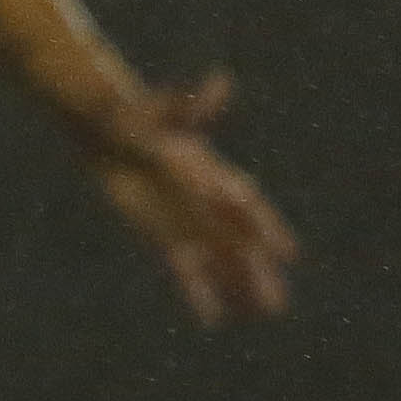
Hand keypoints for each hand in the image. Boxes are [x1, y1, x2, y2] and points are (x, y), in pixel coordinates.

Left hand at [77, 70, 297, 326]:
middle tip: (278, 303)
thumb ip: (192, 105)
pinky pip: (185, 269)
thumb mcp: (163, 111)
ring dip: (239, 286)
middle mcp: (209, 205)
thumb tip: (220, 82)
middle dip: (257, 272)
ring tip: (265, 313)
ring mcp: (189, 223)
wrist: (109, 133)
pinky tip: (211, 318)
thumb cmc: (139, 117)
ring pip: (220, 261)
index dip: (268, 230)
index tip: (290, 254)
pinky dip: (198, 292)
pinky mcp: (165, 236)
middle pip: (239, 244)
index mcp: (214, 175)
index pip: (247, 208)